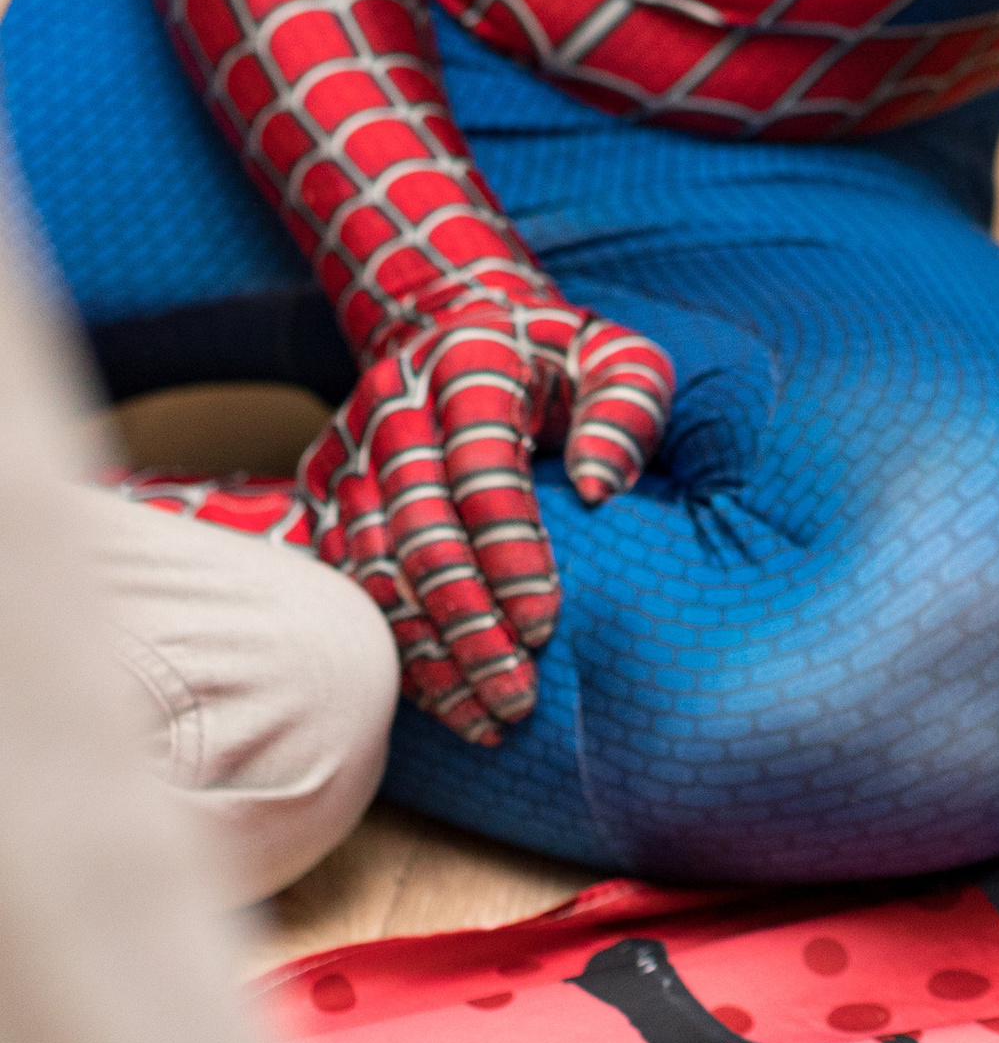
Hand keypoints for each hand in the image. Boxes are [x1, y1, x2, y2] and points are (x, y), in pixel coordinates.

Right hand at [294, 279, 672, 742]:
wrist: (453, 323)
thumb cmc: (557, 357)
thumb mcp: (614, 355)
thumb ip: (626, 405)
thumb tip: (602, 486)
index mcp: (467, 362)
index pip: (480, 468)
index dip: (511, 552)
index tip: (547, 626)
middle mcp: (395, 409)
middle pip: (420, 535)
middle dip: (469, 626)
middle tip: (518, 698)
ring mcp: (351, 456)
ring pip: (374, 574)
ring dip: (428, 654)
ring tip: (485, 719)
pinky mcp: (327, 496)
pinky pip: (350, 589)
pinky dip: (395, 649)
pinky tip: (443, 700)